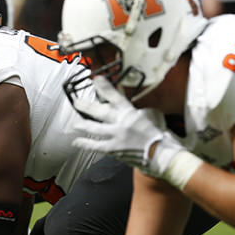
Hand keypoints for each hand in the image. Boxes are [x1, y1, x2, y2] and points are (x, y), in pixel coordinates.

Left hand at [69, 76, 185, 178]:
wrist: (160, 154)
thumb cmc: (155, 137)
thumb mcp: (145, 118)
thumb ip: (131, 112)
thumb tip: (121, 106)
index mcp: (131, 113)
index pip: (116, 97)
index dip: (105, 88)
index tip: (96, 80)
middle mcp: (123, 122)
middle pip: (101, 111)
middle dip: (86, 106)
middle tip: (76, 102)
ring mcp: (117, 136)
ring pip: (95, 128)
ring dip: (82, 125)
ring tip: (74, 123)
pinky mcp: (114, 149)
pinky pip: (96, 146)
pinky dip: (85, 143)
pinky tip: (76, 141)